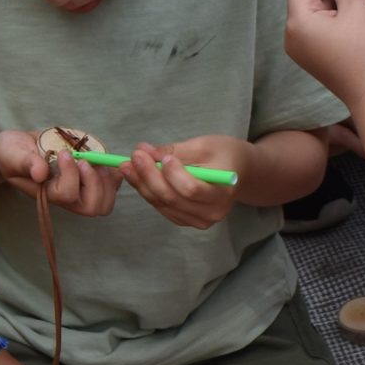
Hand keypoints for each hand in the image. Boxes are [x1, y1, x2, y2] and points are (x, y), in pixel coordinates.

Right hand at [0, 131, 121, 217]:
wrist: (18, 149)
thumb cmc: (12, 153)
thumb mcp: (13, 154)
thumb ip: (25, 162)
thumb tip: (40, 173)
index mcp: (47, 194)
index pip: (67, 195)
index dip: (71, 174)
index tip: (65, 153)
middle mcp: (66, 198)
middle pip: (92, 207)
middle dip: (94, 182)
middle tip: (85, 160)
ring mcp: (80, 191)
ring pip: (105, 202)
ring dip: (106, 179)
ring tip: (94, 159)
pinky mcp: (90, 180)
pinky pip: (112, 186)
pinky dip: (114, 173)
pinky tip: (102, 159)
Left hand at [123, 138, 246, 230]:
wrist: (238, 172)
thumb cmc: (224, 154)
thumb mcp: (205, 145)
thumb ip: (175, 150)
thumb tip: (144, 150)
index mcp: (222, 192)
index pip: (192, 188)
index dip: (173, 174)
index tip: (162, 157)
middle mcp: (212, 212)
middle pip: (173, 198)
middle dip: (149, 175)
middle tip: (134, 155)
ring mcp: (198, 220)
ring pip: (163, 203)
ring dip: (142, 183)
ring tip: (127, 164)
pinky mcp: (185, 220)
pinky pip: (161, 207)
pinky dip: (147, 191)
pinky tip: (135, 176)